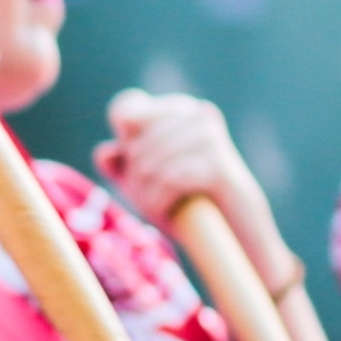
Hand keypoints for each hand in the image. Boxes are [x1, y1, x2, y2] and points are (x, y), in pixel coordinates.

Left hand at [97, 91, 286, 276]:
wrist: (235, 231)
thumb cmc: (187, 203)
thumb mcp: (145, 186)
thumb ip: (121, 168)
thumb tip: (105, 153)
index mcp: (179, 110)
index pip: (126, 109)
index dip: (122, 141)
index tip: (133, 165)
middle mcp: (197, 115)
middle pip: (134, 146)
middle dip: (133, 180)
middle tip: (146, 201)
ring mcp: (210, 137)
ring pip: (150, 164)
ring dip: (145, 195)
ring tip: (155, 210)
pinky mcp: (219, 164)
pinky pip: (170, 180)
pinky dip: (159, 203)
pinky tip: (165, 213)